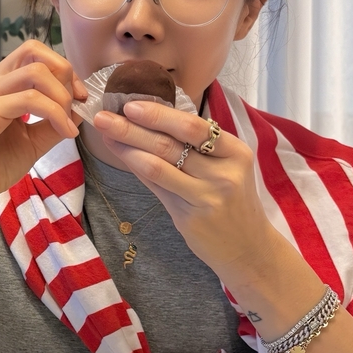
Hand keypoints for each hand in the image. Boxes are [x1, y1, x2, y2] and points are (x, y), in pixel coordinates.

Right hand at [0, 40, 86, 220]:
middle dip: (65, 75)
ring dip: (62, 97)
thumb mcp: (32, 142)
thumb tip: (80, 109)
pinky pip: (30, 100)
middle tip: (76, 104)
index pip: (34, 54)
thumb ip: (53, 123)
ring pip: (35, 73)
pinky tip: (63, 132)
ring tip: (68, 125)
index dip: (63, 70)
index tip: (79, 98)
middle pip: (34, 51)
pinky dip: (55, 114)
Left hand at [92, 99, 279, 280]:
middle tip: (104, 115)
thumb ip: (194, 148)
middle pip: (171, 143)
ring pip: (159, 165)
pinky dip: (136, 167)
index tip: (131, 104)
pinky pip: (157, 187)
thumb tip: (151, 121)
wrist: (248, 248)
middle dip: (133, 126)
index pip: (193, 126)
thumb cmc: (232, 203)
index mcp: (235, 152)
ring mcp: (207, 196)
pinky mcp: (190, 217)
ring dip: (127, 146)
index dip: (159, 114)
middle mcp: (223, 172)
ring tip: (105, 133)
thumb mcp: (225, 170)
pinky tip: (122, 156)